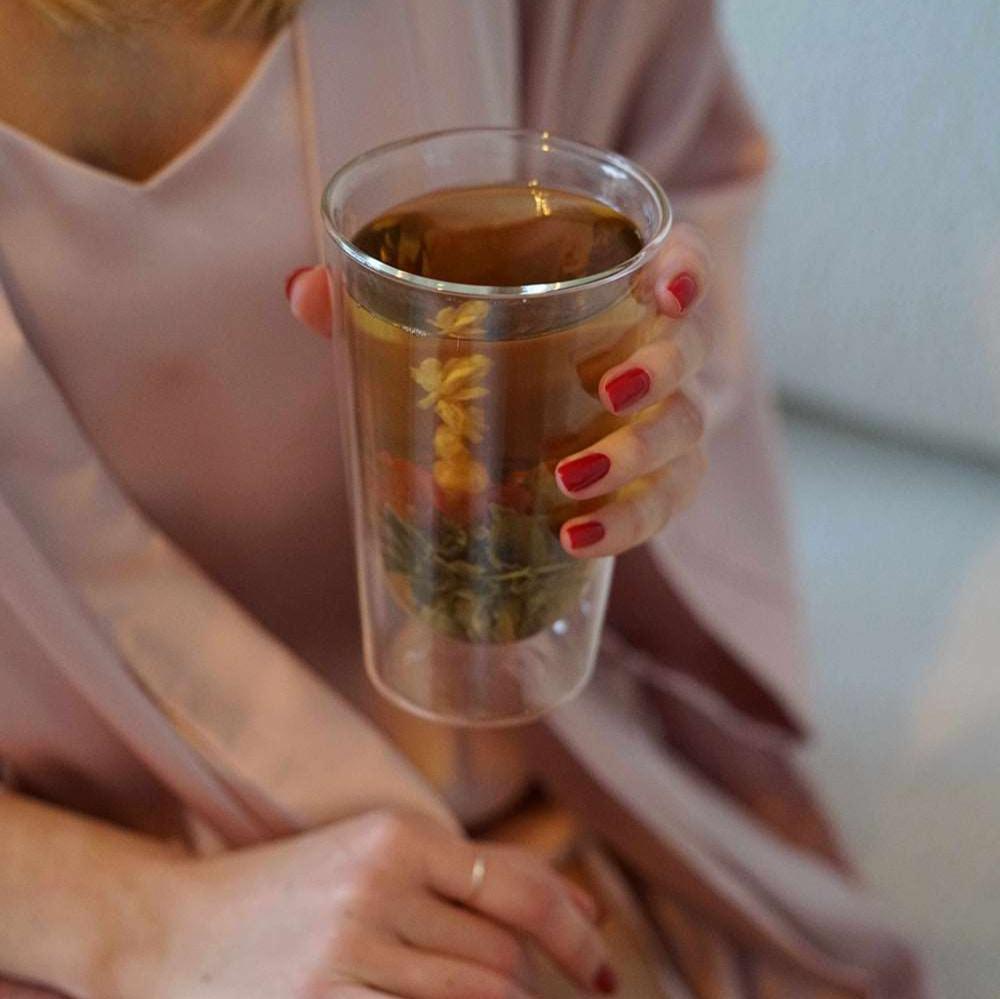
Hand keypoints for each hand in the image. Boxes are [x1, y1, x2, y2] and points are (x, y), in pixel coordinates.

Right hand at [156, 808, 613, 997]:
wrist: (169, 932)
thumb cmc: (286, 895)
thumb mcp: (377, 862)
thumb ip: (471, 879)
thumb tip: (581, 906)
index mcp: (396, 833)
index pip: (522, 885)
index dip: (579, 935)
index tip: (605, 970)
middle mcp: (378, 882)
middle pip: (504, 953)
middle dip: (527, 982)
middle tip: (522, 991)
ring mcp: (348, 947)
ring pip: (480, 993)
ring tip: (476, 995)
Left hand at [286, 222, 711, 559]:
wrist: (524, 405)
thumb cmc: (490, 340)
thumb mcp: (437, 313)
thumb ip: (375, 294)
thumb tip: (304, 291)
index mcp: (614, 289)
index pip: (679, 259)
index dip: (688, 267)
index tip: (664, 285)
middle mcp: (652, 351)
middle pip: (687, 351)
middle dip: (660, 370)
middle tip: (608, 392)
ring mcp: (660, 421)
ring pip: (681, 435)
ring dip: (634, 460)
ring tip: (570, 486)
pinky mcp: (650, 482)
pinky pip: (659, 503)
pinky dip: (623, 524)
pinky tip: (576, 540)